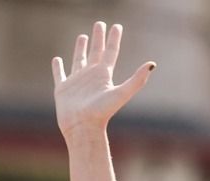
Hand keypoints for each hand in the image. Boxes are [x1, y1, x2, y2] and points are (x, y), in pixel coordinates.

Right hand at [53, 21, 155, 137]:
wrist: (83, 127)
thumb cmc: (102, 112)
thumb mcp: (122, 93)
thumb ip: (137, 80)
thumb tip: (152, 64)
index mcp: (105, 76)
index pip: (111, 52)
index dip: (114, 39)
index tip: (116, 26)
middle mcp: (92, 76)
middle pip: (96, 52)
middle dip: (98, 38)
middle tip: (99, 24)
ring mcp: (77, 82)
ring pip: (79, 60)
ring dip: (81, 48)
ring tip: (82, 36)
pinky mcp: (63, 88)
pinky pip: (59, 74)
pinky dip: (58, 67)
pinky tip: (57, 59)